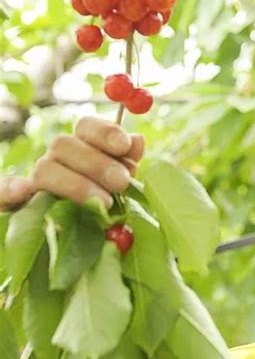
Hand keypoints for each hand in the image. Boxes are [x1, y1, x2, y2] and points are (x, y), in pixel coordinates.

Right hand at [2, 117, 144, 210]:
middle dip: (97, 163)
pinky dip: (8, 188)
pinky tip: (21, 192)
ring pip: (44, 169)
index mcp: (81, 148)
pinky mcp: (13, 203)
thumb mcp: (119, 181)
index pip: (86, 126)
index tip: (125, 146)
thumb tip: (137, 140)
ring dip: (75, 184)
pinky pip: (1, 190)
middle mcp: (56, 159)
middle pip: (65, 145)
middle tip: (121, 182)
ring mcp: (33, 181)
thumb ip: (126, 161)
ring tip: (104, 203)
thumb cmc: (101, 200)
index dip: (106, 132)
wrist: (66, 232)